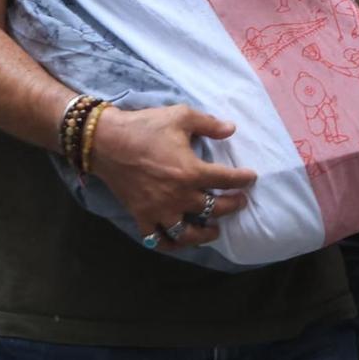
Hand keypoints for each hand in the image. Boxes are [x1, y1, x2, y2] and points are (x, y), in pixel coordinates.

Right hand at [86, 105, 255, 248]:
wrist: (107, 141)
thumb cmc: (146, 127)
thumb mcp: (181, 116)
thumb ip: (209, 124)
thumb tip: (231, 129)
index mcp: (190, 171)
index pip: (226, 179)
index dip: (242, 180)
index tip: (251, 178)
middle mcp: (178, 196)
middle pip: (213, 208)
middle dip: (231, 206)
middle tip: (240, 202)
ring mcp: (158, 210)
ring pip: (187, 233)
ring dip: (204, 234)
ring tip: (214, 230)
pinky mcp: (141, 216)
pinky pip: (156, 239)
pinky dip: (169, 243)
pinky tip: (178, 240)